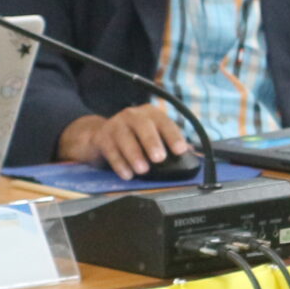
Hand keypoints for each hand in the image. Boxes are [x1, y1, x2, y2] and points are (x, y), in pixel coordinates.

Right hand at [58, 103, 191, 177]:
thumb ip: (168, 143)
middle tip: (159, 158)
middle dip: (152, 142)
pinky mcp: (102, 137)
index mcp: (150, 114)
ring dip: (134, 154)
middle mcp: (133, 115)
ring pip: (125, 137)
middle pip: (143, 126)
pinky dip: (119, 163)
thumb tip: (191, 154)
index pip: (164, 122)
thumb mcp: (151, 136)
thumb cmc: (132, 137)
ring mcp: (115, 124)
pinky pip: (110, 149)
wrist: (98, 136)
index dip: (173, 135)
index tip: (180, 150)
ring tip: (142, 170)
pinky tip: (127, 174)